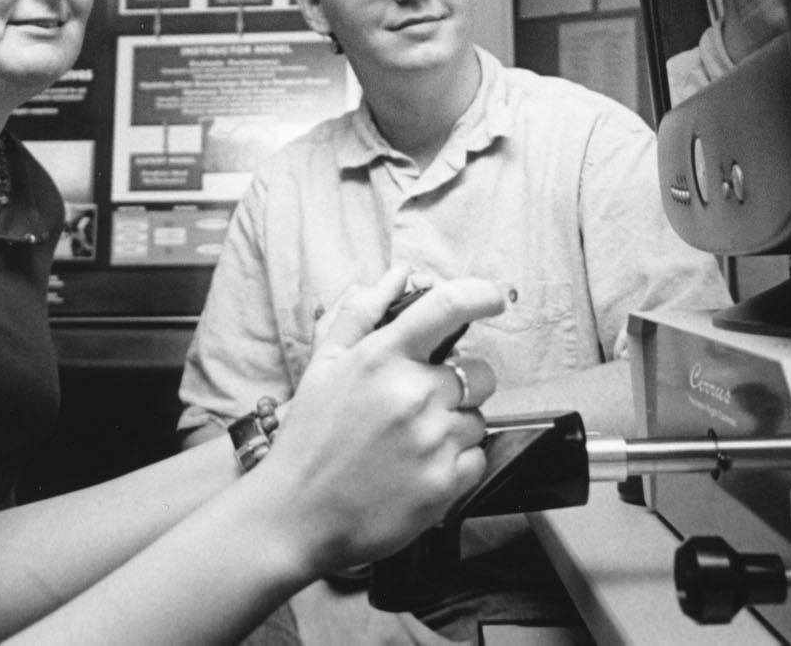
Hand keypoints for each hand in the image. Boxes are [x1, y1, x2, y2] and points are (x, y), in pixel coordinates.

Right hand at [250, 267, 506, 572]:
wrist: (296, 516)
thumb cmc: (308, 439)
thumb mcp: (323, 365)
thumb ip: (360, 313)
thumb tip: (398, 274)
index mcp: (382, 358)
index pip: (448, 308)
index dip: (480, 295)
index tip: (494, 298)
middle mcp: (413, 394)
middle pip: (478, 372)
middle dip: (460, 384)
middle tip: (421, 405)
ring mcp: (432, 441)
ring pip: (477, 419)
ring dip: (455, 427)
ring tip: (410, 444)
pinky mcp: (445, 485)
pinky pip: (477, 459)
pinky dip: (457, 464)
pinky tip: (419, 470)